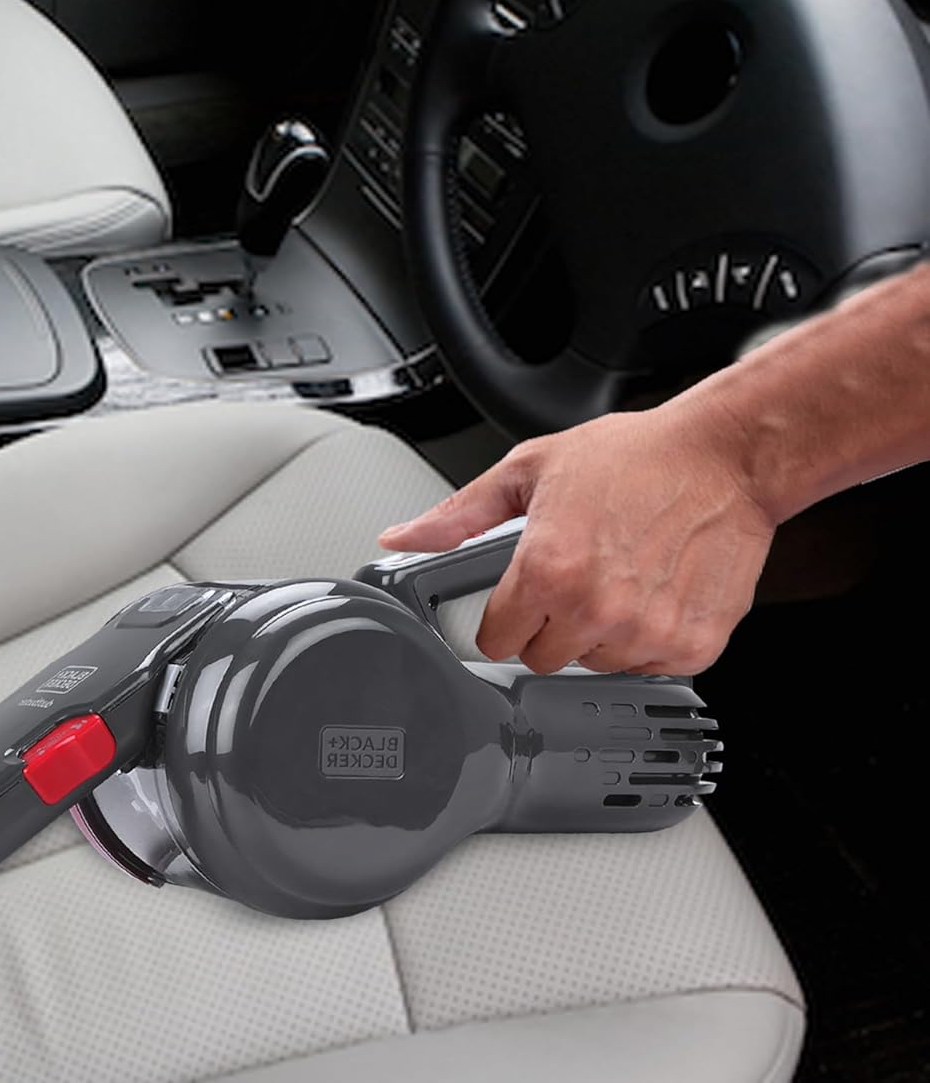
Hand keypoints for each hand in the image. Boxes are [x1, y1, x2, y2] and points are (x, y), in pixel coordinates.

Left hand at [378, 404, 775, 674]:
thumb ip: (459, 513)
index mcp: (548, 569)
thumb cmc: (633, 457)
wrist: (722, 458)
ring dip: (599, 633)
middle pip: (543, 657)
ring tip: (619, 575)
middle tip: (574, 576)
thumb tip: (403, 537)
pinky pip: (650, 666)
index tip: (518, 600)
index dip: (503, 616)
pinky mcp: (693, 645)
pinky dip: (649, 638)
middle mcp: (596, 608)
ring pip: (595, 664)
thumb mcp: (528, 469)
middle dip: (549, 624)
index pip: (497, 639)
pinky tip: (653, 591)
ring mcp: (647, 633)